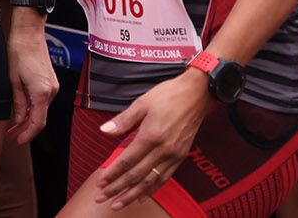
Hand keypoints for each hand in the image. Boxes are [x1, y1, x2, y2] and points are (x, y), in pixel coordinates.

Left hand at [5, 23, 58, 142]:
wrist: (29, 32)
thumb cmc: (19, 51)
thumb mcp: (13, 81)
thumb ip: (18, 103)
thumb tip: (18, 120)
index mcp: (42, 92)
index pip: (37, 122)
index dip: (27, 134)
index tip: (16, 140)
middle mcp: (52, 91)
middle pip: (41, 118)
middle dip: (26, 129)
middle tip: (11, 135)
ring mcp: (53, 86)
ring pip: (42, 110)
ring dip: (29, 119)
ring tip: (14, 125)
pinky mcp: (51, 81)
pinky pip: (43, 101)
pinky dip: (33, 108)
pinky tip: (22, 111)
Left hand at [96, 68, 212, 208]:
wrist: (197, 95)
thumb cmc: (169, 95)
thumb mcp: (142, 103)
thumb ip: (123, 120)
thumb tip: (105, 131)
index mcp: (151, 136)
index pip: (127, 161)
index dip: (113, 174)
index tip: (101, 183)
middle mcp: (163, 149)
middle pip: (136, 175)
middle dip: (118, 189)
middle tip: (103, 199)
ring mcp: (173, 155)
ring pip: (150, 181)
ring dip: (133, 194)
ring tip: (119, 204)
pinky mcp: (181, 156)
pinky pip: (165, 178)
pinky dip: (152, 189)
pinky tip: (143, 195)